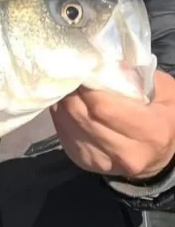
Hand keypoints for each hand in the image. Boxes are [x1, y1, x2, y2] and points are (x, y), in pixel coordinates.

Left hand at [51, 70, 174, 180]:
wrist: (158, 155)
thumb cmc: (165, 117)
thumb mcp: (165, 92)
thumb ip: (136, 77)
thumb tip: (103, 64)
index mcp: (151, 131)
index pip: (103, 107)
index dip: (87, 86)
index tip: (82, 69)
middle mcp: (126, 152)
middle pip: (82, 115)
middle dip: (72, 91)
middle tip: (69, 73)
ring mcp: (102, 161)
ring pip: (68, 124)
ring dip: (63, 102)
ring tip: (67, 86)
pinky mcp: (84, 162)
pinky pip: (64, 133)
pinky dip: (62, 115)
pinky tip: (66, 104)